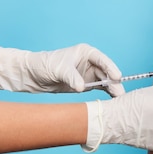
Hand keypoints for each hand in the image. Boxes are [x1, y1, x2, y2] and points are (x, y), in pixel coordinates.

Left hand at [0, 44, 123, 95]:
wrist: (32, 75)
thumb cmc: (44, 65)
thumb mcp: (58, 69)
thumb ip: (72, 77)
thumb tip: (83, 87)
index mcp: (86, 52)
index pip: (102, 59)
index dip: (110, 68)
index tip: (117, 77)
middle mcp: (90, 62)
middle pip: (106, 72)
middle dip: (113, 82)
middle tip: (120, 93)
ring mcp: (89, 73)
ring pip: (105, 81)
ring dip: (111, 89)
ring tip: (118, 99)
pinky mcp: (86, 84)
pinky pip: (100, 88)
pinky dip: (106, 94)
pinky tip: (111, 100)